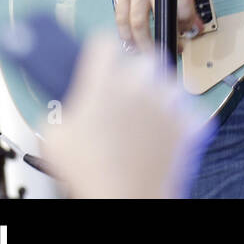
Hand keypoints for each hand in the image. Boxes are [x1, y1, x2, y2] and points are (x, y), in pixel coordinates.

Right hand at [42, 33, 213, 197]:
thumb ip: (64, 110)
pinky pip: (187, 108)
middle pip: (143, 59)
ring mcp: (168, 101)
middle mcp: (140, 85)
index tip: (98, 59)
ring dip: (158, 93)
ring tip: (144, 117)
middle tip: (123, 94)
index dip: (98, 51)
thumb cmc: (91, 174)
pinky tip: (162, 132)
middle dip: (134, 72)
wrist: (128, 199)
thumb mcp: (55, 139)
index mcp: (104, 83)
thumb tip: (71, 106)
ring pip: (168, 81)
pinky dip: (177, 118)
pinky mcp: (188, 119)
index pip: (103, 43)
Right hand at [108, 0, 204, 51]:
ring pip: (135, 23)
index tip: (191, 33)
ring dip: (142, 43)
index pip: (183, 8)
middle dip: (165, 40)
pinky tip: (131, 43)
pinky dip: (125, 35)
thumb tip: (194, 24)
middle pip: (158, 18)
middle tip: (171, 50)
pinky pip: (120, 19)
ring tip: (149, 53)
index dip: (188, 25)